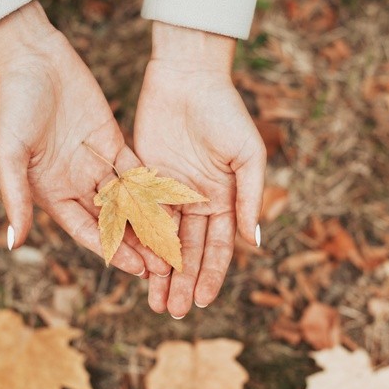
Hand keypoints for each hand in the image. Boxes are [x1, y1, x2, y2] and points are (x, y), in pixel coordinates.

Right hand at [0, 2, 170, 277]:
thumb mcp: (10, 153)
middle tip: (164, 264)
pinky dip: (154, 188)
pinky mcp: (113, 142)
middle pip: (113, 222)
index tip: (137, 270)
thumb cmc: (14, 105)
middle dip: (137, 244)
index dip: (112, 252)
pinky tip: (175, 203)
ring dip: (150, 221)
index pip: (88, 231)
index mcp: (52, 192)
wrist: (33, 58)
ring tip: (174, 241)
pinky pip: (137, 171)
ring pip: (129, 200)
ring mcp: (96, 164)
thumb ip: (16, 197)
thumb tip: (13, 244)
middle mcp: (77, 183)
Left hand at [134, 22, 266, 316]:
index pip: (218, 247)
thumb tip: (254, 242)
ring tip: (153, 300)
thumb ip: (248, 197)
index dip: (211, 275)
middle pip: (189, 250)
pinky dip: (137, 240)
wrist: (188, 77)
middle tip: (171, 311)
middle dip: (182, 281)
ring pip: (163, 240)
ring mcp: (168, 191)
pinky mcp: (143, 178)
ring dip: (159, 271)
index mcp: (224, 198)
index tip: (201, 301)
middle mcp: (196, 201)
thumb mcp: (247, 155)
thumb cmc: (225, 112)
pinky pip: (140, 215)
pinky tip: (133, 263)